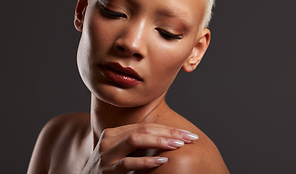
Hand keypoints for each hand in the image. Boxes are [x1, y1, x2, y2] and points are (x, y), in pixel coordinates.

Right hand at [81, 123, 198, 173]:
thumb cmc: (109, 169)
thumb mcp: (121, 153)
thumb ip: (137, 144)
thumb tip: (168, 140)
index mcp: (115, 133)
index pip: (145, 125)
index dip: (168, 128)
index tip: (187, 133)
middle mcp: (109, 139)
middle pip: (143, 129)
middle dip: (168, 132)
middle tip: (189, 137)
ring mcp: (106, 154)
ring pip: (135, 140)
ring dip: (159, 141)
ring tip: (178, 145)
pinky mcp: (106, 171)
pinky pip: (128, 163)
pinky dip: (146, 161)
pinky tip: (162, 160)